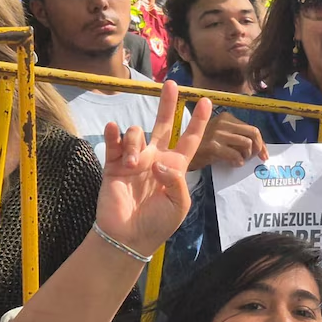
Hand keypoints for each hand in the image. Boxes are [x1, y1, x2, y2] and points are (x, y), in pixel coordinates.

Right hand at [96, 81, 211, 257]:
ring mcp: (135, 159)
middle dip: (168, 104)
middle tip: (171, 84)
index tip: (207, 101)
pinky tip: (114, 129)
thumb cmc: (158, 223)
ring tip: (133, 164)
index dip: (199, 121)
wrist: (128, 237)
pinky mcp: (114, 164)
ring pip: (137, 133)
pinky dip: (114, 133)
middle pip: (163, 124)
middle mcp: (156, 158)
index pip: (190, 139)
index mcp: (176, 166)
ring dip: (135, 141)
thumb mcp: (178, 203)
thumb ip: (175, 179)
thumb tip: (159, 161)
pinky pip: (114, 143)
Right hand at [187, 111, 267, 170]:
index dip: (262, 143)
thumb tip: (261, 149)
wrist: (182, 156)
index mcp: (226, 118)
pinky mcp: (213, 146)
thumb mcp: (222, 137)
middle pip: (253, 133)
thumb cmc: (204, 148)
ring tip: (239, 160)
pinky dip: (238, 161)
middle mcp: (222, 122)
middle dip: (258, 148)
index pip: (252, 129)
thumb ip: (238, 138)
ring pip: (246, 143)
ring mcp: (217, 133)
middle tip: (254, 158)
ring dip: (247, 155)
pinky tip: (234, 164)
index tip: (264, 155)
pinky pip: (235, 154)